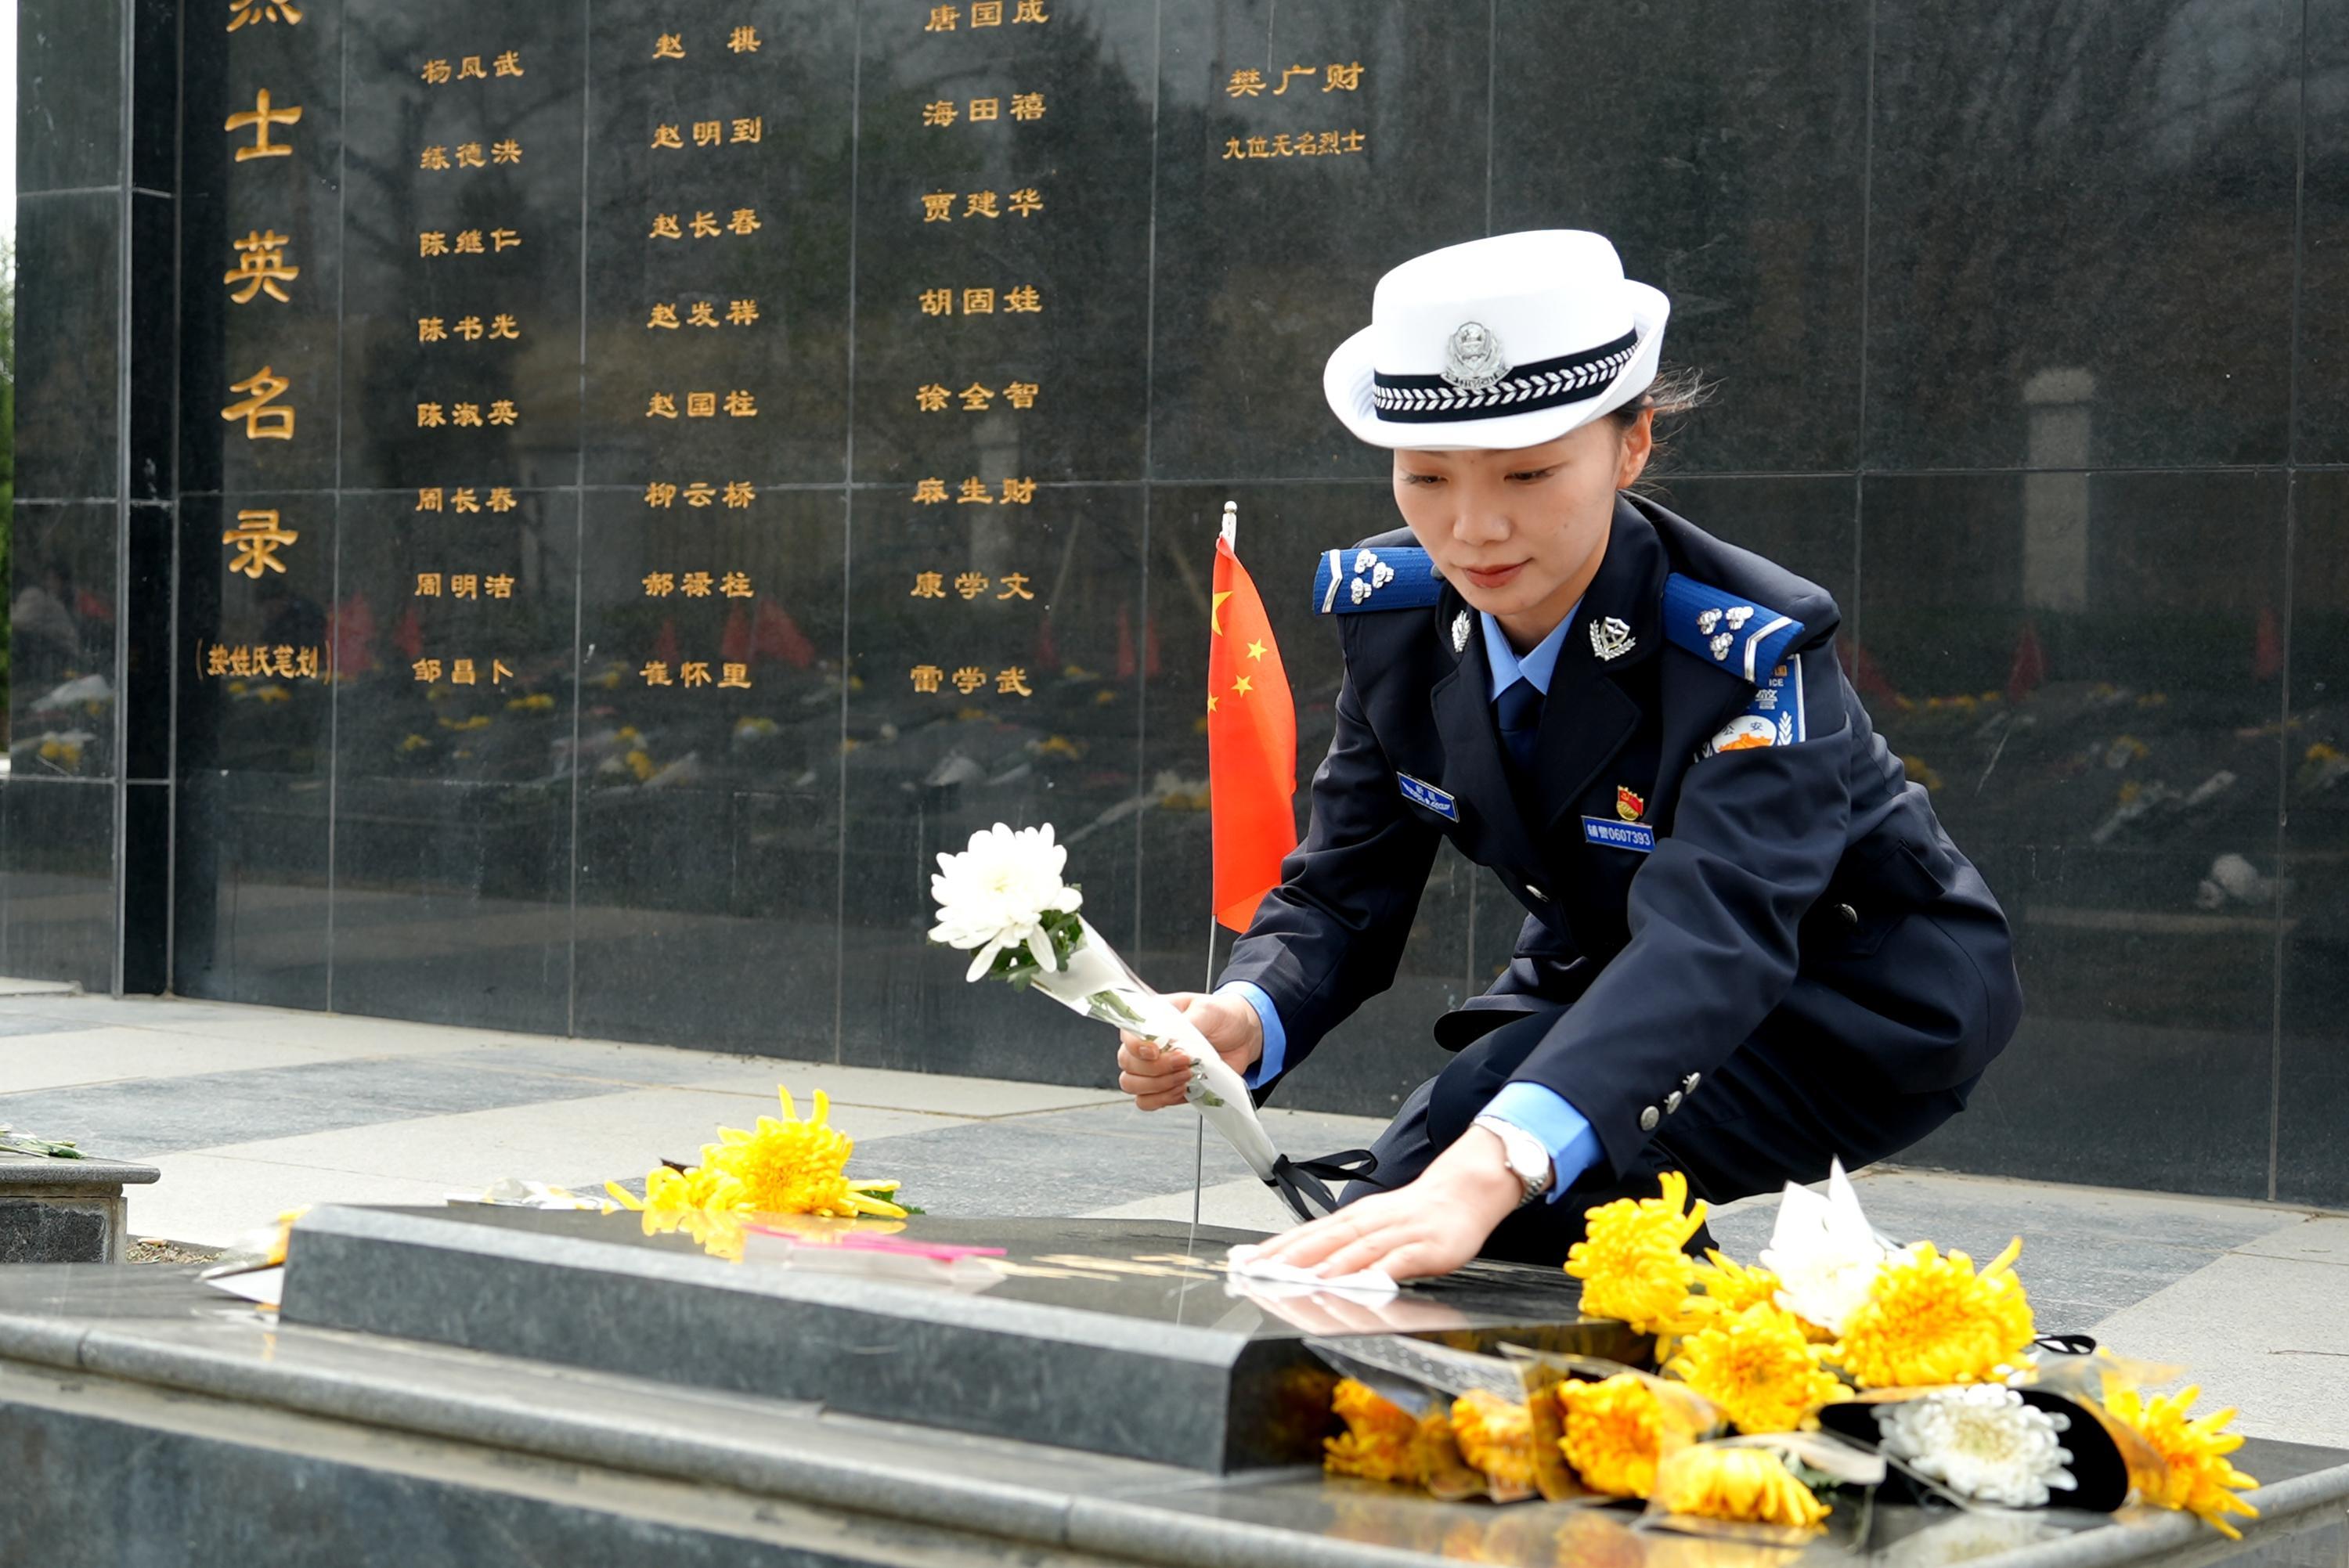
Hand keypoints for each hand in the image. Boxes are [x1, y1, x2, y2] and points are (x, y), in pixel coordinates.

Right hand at [1117, 991, 1262, 1110]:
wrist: (1242, 1036)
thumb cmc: (1221, 1016)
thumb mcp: (1208, 1010)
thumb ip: (1189, 1023)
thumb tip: (1174, 1042)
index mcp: (1151, 1018)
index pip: (1126, 1034)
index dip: (1136, 1047)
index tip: (1156, 1051)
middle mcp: (1146, 1044)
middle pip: (1127, 1063)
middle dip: (1156, 1068)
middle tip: (1185, 1061)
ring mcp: (1153, 1068)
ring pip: (1131, 1085)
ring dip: (1159, 1085)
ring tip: (1187, 1075)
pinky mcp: (1165, 1087)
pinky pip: (1146, 1102)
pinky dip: (1162, 1099)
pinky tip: (1182, 1089)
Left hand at [1238, 1127, 1526, 1281]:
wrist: (1463, 1193)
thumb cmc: (1414, 1216)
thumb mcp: (1372, 1226)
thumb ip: (1341, 1246)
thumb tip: (1303, 1264)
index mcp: (1352, 1218)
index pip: (1306, 1234)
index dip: (1275, 1249)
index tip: (1246, 1263)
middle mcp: (1368, 1222)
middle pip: (1323, 1240)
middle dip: (1289, 1258)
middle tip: (1260, 1274)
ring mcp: (1396, 1234)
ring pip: (1356, 1249)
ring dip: (1329, 1266)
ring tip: (1303, 1280)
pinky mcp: (1423, 1247)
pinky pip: (1397, 1261)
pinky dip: (1378, 1273)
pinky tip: (1364, 1285)